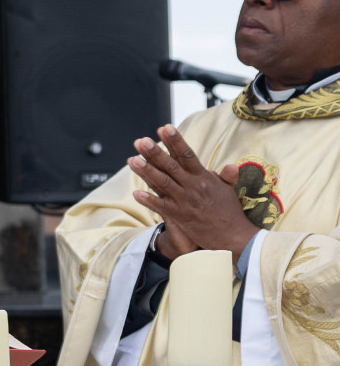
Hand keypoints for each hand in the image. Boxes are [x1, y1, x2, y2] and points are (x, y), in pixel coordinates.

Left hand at [130, 124, 252, 259]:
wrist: (234, 237)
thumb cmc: (229, 212)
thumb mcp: (229, 190)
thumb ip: (225, 176)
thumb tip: (230, 165)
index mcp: (203, 178)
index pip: (187, 155)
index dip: (175, 141)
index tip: (164, 128)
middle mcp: (193, 186)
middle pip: (171, 166)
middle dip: (155, 153)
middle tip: (141, 141)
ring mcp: (185, 201)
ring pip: (163, 183)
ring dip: (147, 172)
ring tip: (132, 160)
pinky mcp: (181, 216)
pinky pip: (162, 207)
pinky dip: (150, 200)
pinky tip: (136, 194)